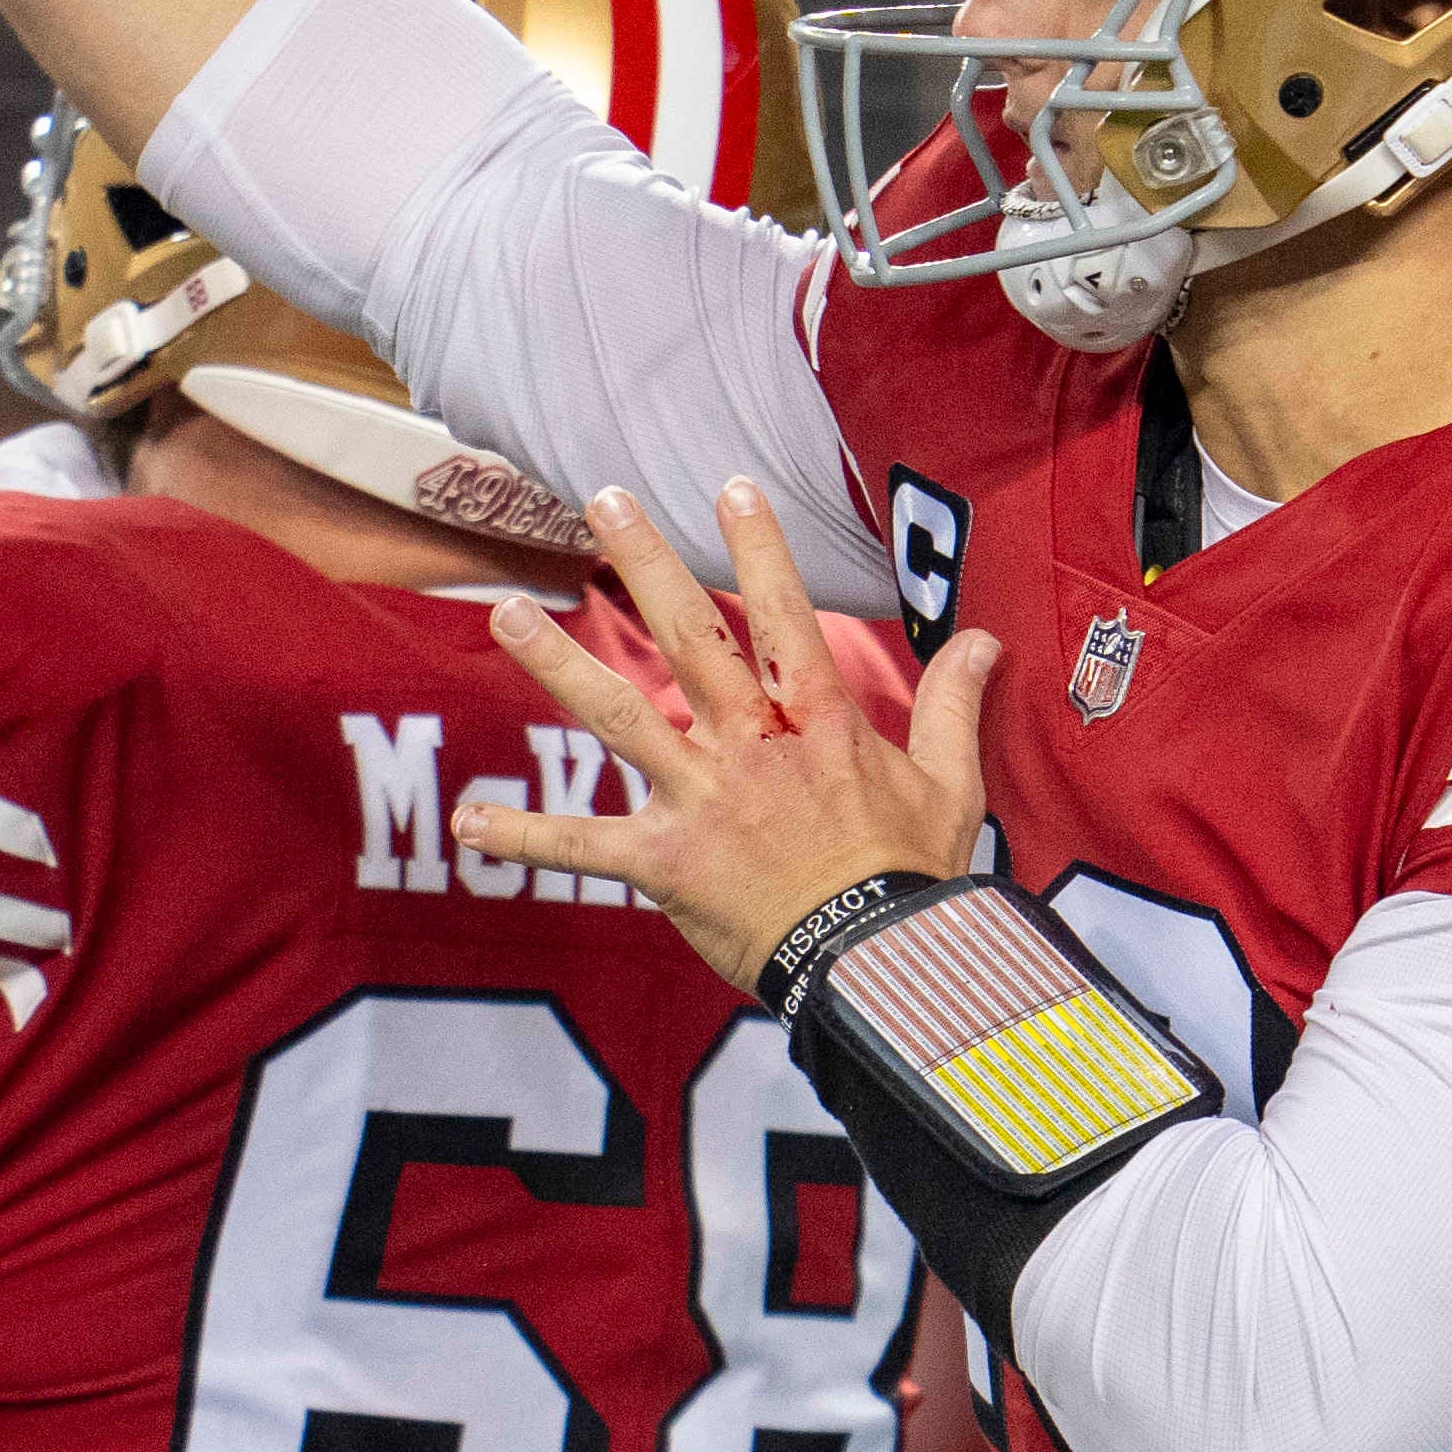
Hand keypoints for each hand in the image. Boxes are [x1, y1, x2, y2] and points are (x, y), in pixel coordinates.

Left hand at [466, 487, 997, 990]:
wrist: (875, 963)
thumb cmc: (912, 880)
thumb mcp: (952, 787)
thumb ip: (956, 707)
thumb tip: (985, 640)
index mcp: (818, 723)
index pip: (785, 617)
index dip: (758, 550)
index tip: (728, 488)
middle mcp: (751, 746)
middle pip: (690, 638)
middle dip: (644, 564)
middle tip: (601, 499)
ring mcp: (702, 799)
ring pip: (620, 715)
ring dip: (557, 665)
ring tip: (506, 612)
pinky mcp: (666, 862)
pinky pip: (584, 847)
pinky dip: (525, 838)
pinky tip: (466, 826)